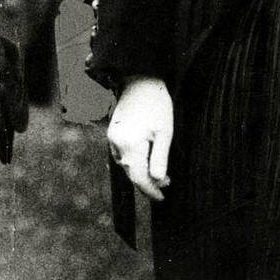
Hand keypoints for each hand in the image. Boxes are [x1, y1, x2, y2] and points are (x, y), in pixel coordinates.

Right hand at [108, 76, 173, 202]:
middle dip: (147, 181)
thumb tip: (158, 181)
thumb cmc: (157, 104)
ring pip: (126, 164)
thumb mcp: (165, 133)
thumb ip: (160, 158)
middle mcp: (117, 143)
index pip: (138, 177)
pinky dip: (133, 160)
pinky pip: (122, 154)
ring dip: (141, 171)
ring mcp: (112, 138)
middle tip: (167, 184)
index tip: (162, 198)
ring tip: (159, 173)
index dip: (150, 190)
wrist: (140, 80)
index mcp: (130, 144)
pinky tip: (146, 158)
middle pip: (131, 172)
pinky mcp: (113, 132)